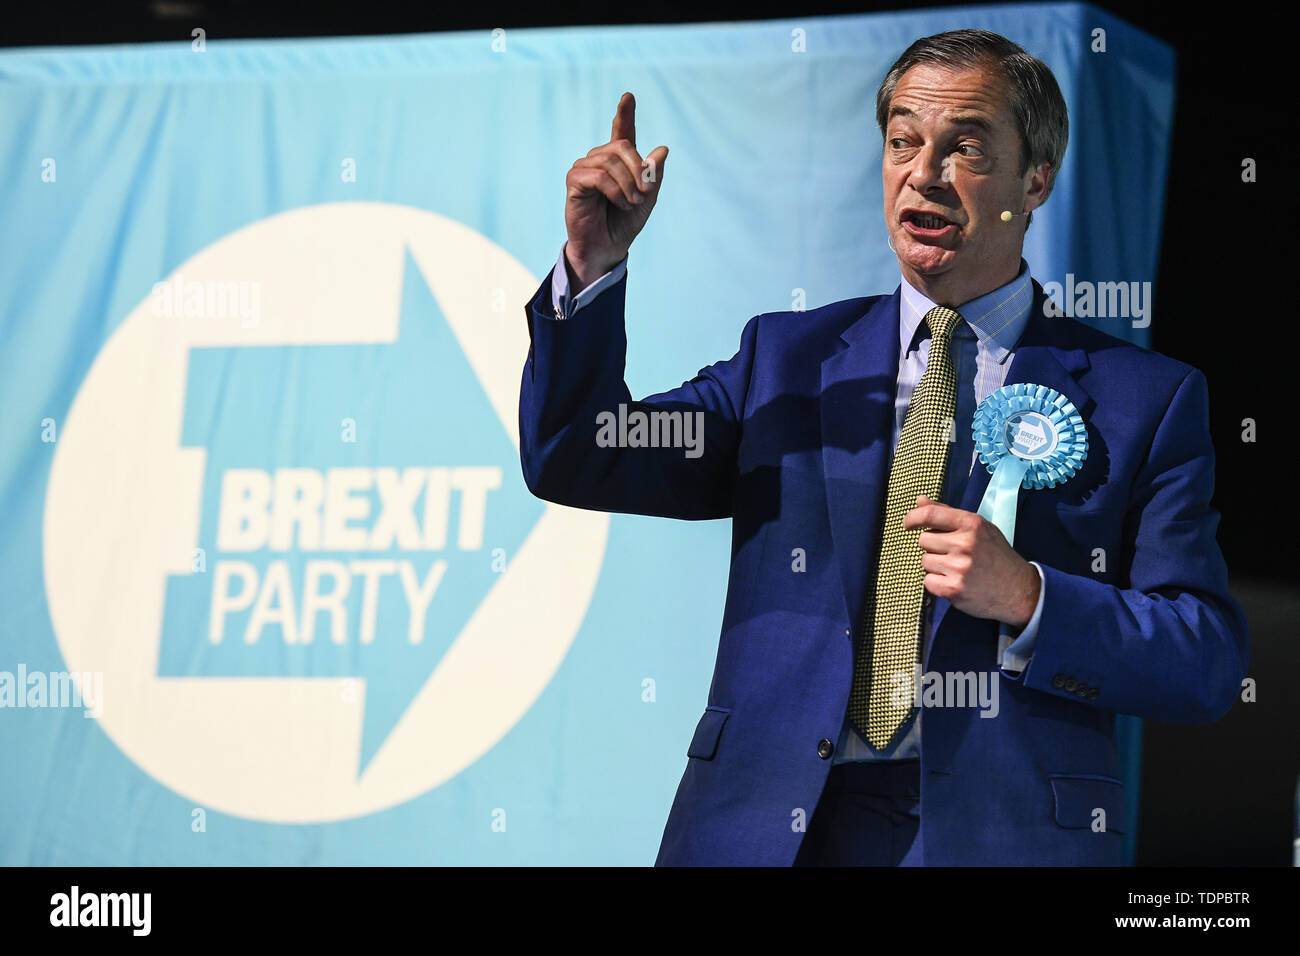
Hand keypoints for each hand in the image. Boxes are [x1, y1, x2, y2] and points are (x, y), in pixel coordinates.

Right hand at [564, 92, 668, 288]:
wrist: (608, 248)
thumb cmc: (624, 223)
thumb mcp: (647, 198)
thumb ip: (654, 175)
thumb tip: (663, 150)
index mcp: (618, 162)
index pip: (621, 132)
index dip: (624, 114)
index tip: (628, 97)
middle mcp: (599, 160)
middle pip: (621, 146)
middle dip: (637, 169)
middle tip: (644, 194)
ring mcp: (584, 169)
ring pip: (610, 161)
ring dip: (627, 184)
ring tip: (631, 203)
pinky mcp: (574, 182)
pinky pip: (597, 176)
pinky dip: (614, 190)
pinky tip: (620, 203)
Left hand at [906, 494, 1039, 627]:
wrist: (1018, 590)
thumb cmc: (996, 556)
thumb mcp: (978, 528)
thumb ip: (946, 514)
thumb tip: (919, 501)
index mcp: (971, 524)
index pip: (929, 514)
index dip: (912, 518)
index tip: (908, 524)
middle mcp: (965, 543)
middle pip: (923, 540)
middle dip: (933, 547)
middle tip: (953, 554)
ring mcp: (959, 567)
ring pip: (925, 561)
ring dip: (936, 566)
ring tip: (957, 569)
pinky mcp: (954, 589)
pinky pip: (928, 581)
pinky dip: (937, 584)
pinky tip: (955, 582)